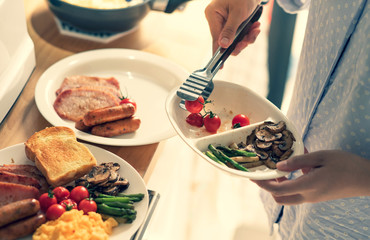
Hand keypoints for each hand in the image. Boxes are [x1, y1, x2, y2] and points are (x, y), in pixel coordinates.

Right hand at [205, 0, 261, 53]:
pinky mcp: (233, 24)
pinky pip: (239, 35)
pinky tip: (255, 27)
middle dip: (240, 42)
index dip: (219, 52)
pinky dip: (249, 33)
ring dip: (247, 37)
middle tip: (249, 39)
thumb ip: (230, 30)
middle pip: (226, 41)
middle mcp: (216, 20)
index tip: (220, 66)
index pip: (215, 38)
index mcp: (213, 15)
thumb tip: (223, 45)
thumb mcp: (238, 13)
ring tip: (256, 29)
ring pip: (234, 40)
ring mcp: (224, 23)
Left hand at [252, 150, 369, 204]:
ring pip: (288, 196)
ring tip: (277, 167)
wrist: (366, 179)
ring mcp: (312, 198)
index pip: (277, 190)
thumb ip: (298, 162)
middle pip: (279, 198)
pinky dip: (290, 183)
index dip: (262, 183)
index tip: (252, 175)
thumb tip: (278, 165)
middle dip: (268, 187)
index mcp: (307, 186)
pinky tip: (294, 167)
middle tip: (264, 172)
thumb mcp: (321, 157)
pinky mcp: (317, 196)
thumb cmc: (345, 165)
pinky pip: (297, 192)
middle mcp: (307, 196)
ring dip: (278, 185)